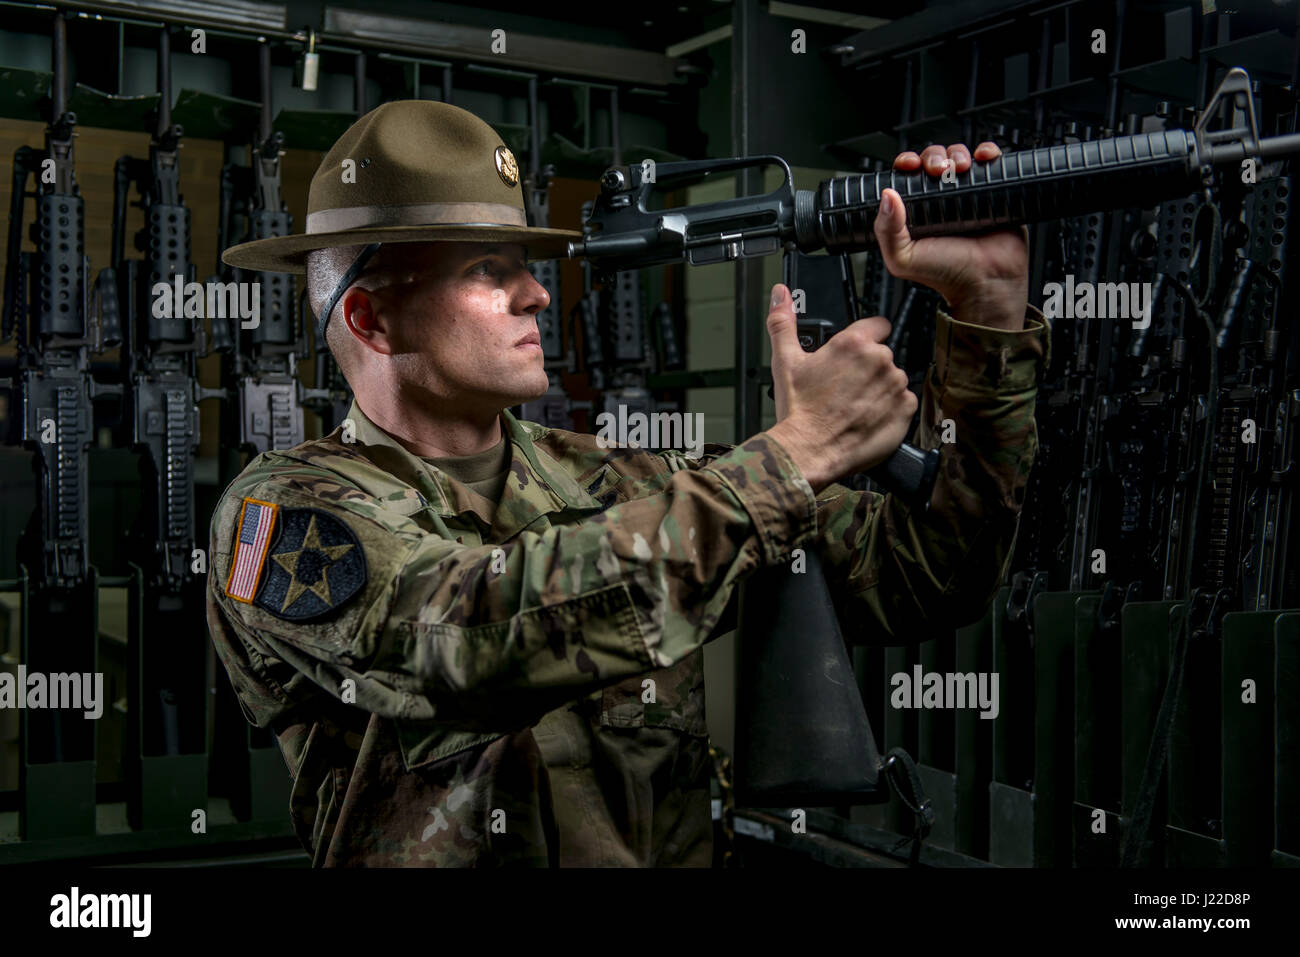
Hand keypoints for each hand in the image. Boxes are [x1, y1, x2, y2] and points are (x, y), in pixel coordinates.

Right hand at [764, 283, 916, 491]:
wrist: (809, 451)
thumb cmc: (799, 411)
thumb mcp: (785, 361)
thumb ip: (784, 322)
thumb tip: (781, 294)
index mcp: (854, 343)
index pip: (878, 324)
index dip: (866, 337)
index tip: (855, 352)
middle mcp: (880, 360)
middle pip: (883, 355)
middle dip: (868, 368)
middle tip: (845, 387)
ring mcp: (895, 385)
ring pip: (893, 379)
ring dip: (879, 389)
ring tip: (854, 406)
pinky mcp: (905, 410)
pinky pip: (904, 403)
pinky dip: (890, 410)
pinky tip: (868, 418)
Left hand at [877, 142, 1028, 329]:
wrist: (986, 284)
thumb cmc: (945, 275)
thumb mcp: (902, 258)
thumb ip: (887, 231)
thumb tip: (887, 196)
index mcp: (916, 210)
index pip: (908, 175)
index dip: (907, 163)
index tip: (910, 165)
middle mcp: (941, 199)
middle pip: (933, 160)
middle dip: (934, 158)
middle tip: (938, 171)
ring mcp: (967, 194)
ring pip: (959, 157)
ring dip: (958, 154)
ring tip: (961, 169)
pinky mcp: (995, 192)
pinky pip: (990, 162)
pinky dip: (988, 152)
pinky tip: (984, 159)